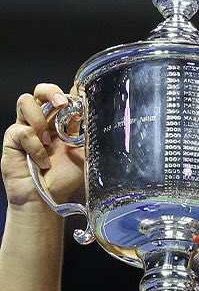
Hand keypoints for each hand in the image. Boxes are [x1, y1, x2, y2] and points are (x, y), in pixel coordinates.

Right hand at [2, 83, 84, 208]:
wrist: (46, 199)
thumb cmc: (63, 180)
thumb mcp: (84, 156)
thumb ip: (87, 136)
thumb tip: (92, 115)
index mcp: (61, 123)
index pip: (62, 97)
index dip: (69, 91)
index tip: (80, 93)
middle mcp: (43, 122)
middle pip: (40, 91)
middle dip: (50, 91)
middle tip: (62, 103)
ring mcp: (26, 128)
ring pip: (25, 101)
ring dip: (38, 118)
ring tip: (47, 140)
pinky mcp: (13, 139)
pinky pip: (21, 131)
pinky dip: (34, 146)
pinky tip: (41, 161)